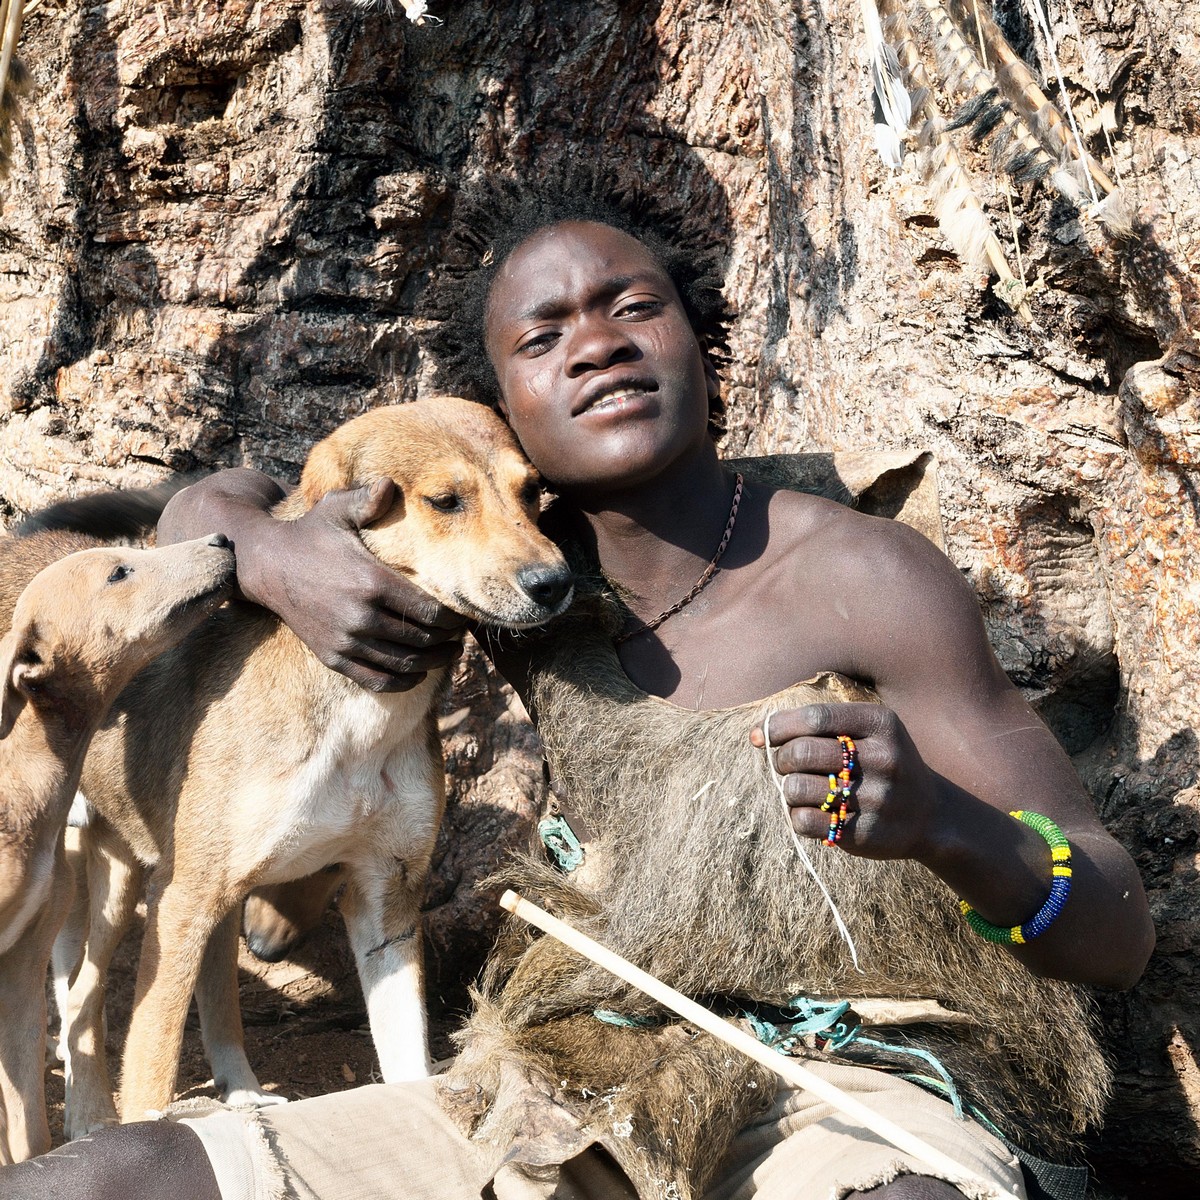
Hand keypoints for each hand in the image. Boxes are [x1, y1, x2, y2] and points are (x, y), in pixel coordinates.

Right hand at [238, 479, 466, 692]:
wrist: (267, 566)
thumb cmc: (310, 534)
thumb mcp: (336, 509)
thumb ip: (367, 499)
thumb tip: (391, 484)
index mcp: (370, 582)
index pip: (429, 612)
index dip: (452, 619)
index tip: (462, 617)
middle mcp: (359, 616)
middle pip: (420, 640)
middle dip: (447, 641)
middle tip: (460, 637)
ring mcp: (345, 640)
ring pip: (402, 663)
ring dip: (432, 663)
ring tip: (448, 655)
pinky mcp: (332, 656)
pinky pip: (375, 680)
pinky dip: (402, 681)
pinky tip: (417, 674)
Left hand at [751, 702, 941, 860]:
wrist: (930, 814)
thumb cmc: (880, 762)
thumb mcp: (864, 731)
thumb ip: (813, 726)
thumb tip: (756, 734)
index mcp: (881, 723)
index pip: (815, 717)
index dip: (779, 725)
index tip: (765, 735)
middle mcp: (883, 758)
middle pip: (801, 752)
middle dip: (781, 758)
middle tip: (787, 764)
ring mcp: (875, 798)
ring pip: (796, 788)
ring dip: (787, 788)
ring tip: (801, 788)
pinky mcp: (864, 833)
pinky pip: (803, 821)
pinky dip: (795, 815)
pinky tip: (810, 811)